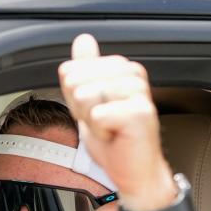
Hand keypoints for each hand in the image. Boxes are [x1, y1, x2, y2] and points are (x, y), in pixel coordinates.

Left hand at [58, 34, 175, 210]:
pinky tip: (116, 136)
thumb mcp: (89, 101)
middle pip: (75, 81)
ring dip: (91, 122)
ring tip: (110, 129)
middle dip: (80, 109)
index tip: (95, 112)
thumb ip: (84, 70)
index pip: (70, 71)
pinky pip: (98, 115)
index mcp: (121, 67)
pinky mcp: (140, 112)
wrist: (134, 171)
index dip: (74, 99)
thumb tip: (83, 39)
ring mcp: (138, 91)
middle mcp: (133, 73)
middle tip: (103, 123)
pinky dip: (100, 133)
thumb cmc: (114, 140)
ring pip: (86, 96)